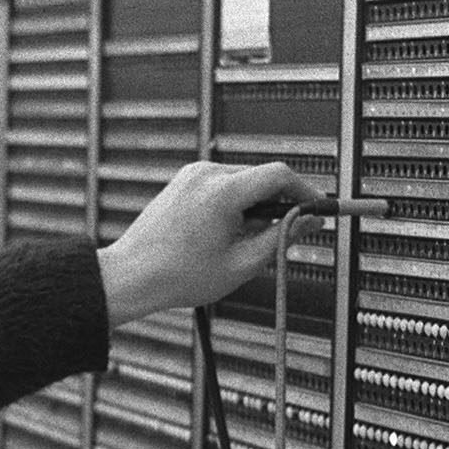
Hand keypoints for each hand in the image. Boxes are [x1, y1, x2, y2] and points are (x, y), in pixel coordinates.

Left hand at [95, 160, 327, 327]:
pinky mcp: (184, 180)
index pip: (280, 174)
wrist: (131, 275)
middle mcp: (206, 173)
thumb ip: (282, 238)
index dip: (306, 190)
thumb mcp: (243, 264)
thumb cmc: (179, 275)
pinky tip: (223, 234)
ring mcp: (192, 174)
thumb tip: (311, 221)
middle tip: (285, 233)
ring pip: (244, 181)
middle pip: (263, 177)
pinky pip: (223, 185)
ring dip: (255, 205)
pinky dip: (234, 204)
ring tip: (242, 242)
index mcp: (222, 191)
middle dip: (279, 203)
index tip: (317, 208)